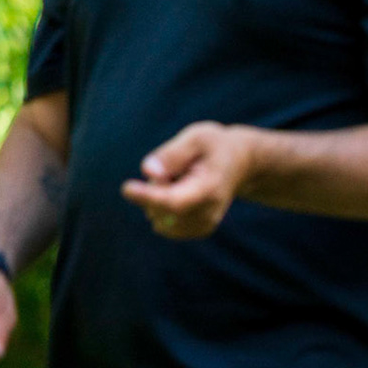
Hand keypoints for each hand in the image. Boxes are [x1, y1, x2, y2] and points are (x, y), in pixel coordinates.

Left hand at [120, 121, 258, 238]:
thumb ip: (172, 154)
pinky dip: (161, 209)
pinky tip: (178, 192)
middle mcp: (209, 212)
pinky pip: (163, 224)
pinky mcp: (197, 229)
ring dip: (156, 199)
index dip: (148, 197)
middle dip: (153, 188)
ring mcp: (204, 224)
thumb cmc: (215, 146)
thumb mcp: (197, 137)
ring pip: (158, 218)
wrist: (241, 164)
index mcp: (210, 188)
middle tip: (171, 167)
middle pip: (161, 210)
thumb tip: (148, 171)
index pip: (174, 202)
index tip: (127, 187)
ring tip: (178, 179)